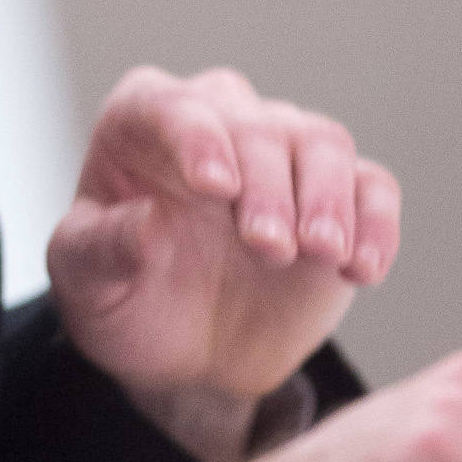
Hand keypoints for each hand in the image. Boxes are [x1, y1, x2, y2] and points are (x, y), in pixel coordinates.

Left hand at [47, 67, 399, 451]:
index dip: (196, 138)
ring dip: (328, 197)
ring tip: (321, 252)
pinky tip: (361, 269)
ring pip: (323, 143)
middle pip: (257, 126)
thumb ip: (100, 249)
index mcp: (143, 121)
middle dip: (268, 184)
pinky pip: (372, 187)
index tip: (215, 186)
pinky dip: (377, 223)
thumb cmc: (124, 296)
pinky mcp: (339, 199)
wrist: (182, 354)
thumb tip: (144, 223)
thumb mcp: (85, 282)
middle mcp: (220, 121)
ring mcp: (284, 156)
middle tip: (268, 246)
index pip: (171, 108)